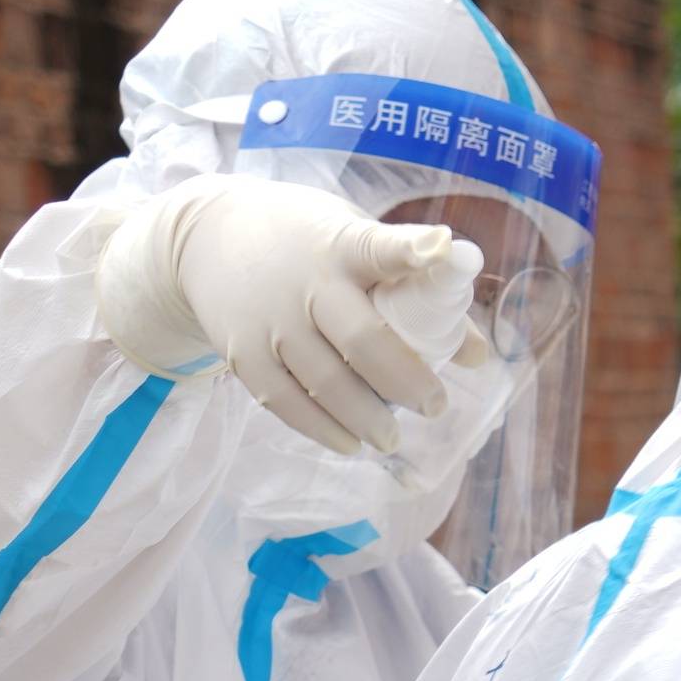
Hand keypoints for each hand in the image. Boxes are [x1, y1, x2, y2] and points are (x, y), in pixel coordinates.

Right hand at [99, 174, 475, 455]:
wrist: (205, 237)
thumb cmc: (306, 243)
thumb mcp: (355, 242)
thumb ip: (415, 292)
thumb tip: (475, 354)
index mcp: (342, 246)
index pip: (379, 246)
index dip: (410, 251)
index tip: (438, 248)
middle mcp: (305, 282)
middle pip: (362, 340)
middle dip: (405, 381)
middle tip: (435, 407)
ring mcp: (270, 320)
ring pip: (326, 382)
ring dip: (366, 419)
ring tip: (391, 438)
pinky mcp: (242, 352)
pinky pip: (285, 401)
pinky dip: (320, 429)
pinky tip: (348, 444)